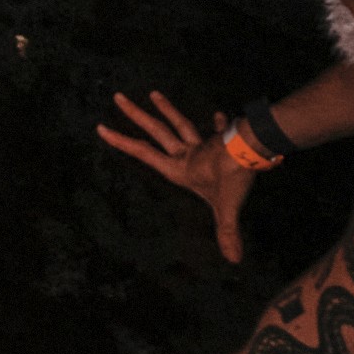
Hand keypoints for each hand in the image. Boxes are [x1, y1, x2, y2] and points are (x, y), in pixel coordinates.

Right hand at [97, 90, 258, 264]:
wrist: (251, 151)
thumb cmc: (231, 178)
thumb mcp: (226, 209)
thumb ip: (227, 233)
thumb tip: (234, 260)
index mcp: (179, 168)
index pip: (144, 153)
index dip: (122, 142)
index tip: (102, 127)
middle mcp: (186, 153)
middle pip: (156, 130)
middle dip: (136, 115)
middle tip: (118, 96)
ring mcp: (203, 143)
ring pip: (180, 123)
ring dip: (168, 109)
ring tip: (154, 93)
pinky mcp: (221, 139)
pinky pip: (218, 130)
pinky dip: (218, 123)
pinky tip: (219, 114)